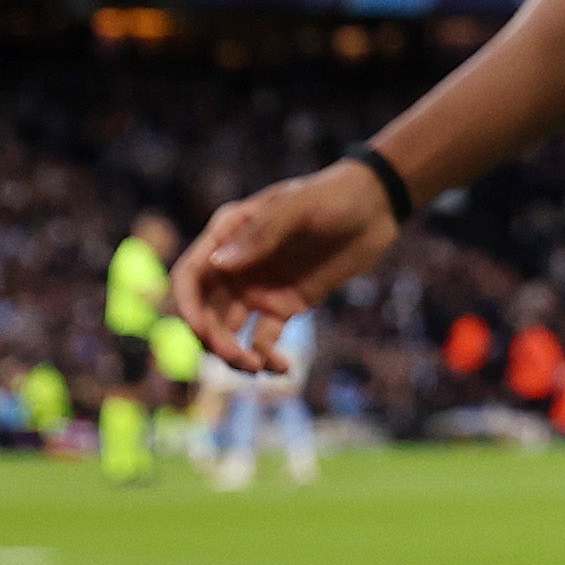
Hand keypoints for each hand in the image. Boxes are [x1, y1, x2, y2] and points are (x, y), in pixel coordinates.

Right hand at [171, 161, 399, 374]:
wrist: (377, 206)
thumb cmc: (334, 195)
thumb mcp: (298, 207)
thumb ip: (262, 233)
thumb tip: (218, 264)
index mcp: (228, 234)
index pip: (191, 276)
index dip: (187, 306)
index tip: (201, 332)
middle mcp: (237, 265)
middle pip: (206, 312)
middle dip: (214, 341)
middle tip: (240, 358)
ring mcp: (258, 288)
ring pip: (230, 331)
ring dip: (235, 355)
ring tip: (258, 367)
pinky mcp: (285, 306)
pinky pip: (264, 340)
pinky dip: (267, 359)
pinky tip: (284, 369)